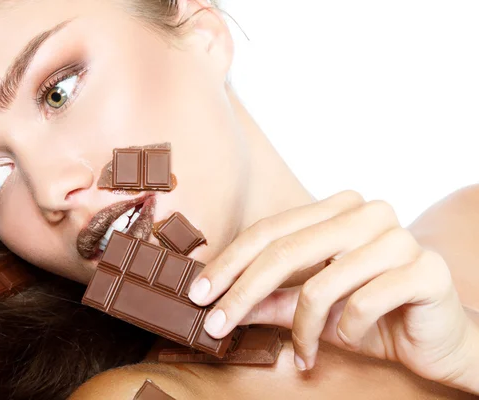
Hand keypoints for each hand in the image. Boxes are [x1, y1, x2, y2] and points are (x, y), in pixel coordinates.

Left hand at [188, 190, 478, 387]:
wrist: (435, 338)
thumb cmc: (370, 315)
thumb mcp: (310, 308)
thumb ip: (271, 299)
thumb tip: (219, 301)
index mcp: (338, 209)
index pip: (270, 229)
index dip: (230, 263)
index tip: (199, 294)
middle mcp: (368, 212)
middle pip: (286, 249)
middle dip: (243, 292)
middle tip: (215, 325)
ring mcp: (399, 237)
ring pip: (322, 283)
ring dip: (304, 329)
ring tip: (304, 352)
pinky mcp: (426, 269)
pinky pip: (363, 303)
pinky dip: (348, 333)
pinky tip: (353, 340)